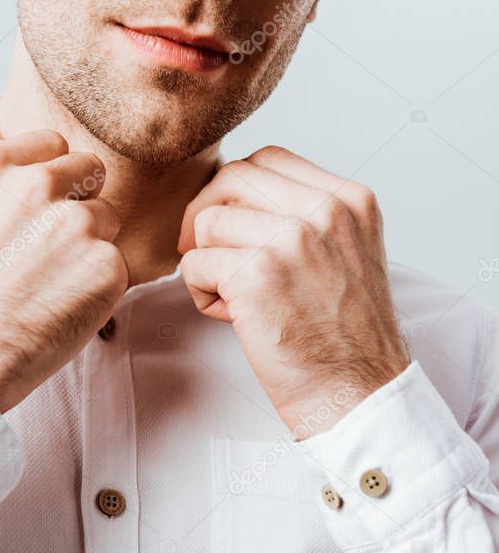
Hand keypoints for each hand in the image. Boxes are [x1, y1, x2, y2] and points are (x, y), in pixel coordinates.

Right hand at [0, 130, 127, 412]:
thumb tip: (23, 197)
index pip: (52, 145)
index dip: (52, 178)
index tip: (41, 207)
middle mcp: (36, 182)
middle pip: (89, 170)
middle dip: (79, 202)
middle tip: (53, 248)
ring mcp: (76, 222)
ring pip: (107, 218)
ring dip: (91, 246)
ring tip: (51, 286)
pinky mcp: (106, 264)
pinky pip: (118, 266)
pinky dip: (100, 288)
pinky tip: (62, 309)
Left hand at [177, 146, 410, 437]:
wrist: (358, 393)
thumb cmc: (343, 335)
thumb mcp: (345, 253)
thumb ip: (303, 216)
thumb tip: (231, 196)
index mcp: (350, 200)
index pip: (268, 159)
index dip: (234, 190)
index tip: (231, 227)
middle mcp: (325, 210)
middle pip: (231, 178)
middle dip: (206, 215)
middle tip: (209, 256)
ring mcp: (292, 239)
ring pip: (207, 221)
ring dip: (206, 260)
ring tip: (233, 296)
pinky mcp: (257, 274)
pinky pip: (194, 263)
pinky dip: (201, 292)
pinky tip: (231, 317)